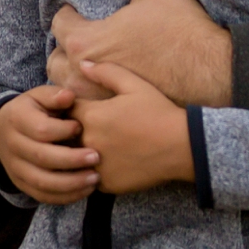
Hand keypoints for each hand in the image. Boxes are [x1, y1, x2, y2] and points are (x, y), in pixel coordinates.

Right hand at [0, 85, 100, 204]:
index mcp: (17, 120)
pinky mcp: (21, 184)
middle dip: (72, 160)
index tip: (81, 127)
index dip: (63, 131)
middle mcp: (13, 146)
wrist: (2, 131)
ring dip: (71, 183)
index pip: (41, 130)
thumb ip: (54, 95)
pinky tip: (85, 189)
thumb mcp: (38, 96)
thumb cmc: (31, 111)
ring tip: (95, 178)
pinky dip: (65, 197)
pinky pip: (43, 196)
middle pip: (42, 158)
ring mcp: (15, 168)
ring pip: (43, 182)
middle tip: (96, 157)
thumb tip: (69, 96)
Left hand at [47, 0, 232, 108]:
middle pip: (55, 60)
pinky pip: (86, 109)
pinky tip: (108, 91)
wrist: (212, 74)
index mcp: (85, 44)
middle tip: (87, 40)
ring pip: (67, 88)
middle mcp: (81, 78)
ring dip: (74, 75)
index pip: (58, 24)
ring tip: (93, 66)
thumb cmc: (182, 29)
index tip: (83, 13)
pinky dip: (91, 99)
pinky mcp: (109, 120)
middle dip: (66, 47)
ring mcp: (94, 103)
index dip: (71, 14)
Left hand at [73, 60, 194, 194]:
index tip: (83, 110)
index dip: (72, 109)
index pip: (65, 111)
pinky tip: (114, 163)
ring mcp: (96, 164)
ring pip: (77, 159)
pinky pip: (91, 177)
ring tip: (103, 147)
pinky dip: (98, 171)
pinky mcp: (106, 183)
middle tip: (96, 130)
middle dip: (74, 132)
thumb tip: (82, 64)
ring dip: (83, 153)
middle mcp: (88, 141)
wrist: (182, 146)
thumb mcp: (134, 84)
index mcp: (91, 115)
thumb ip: (105, 72)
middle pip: (67, 136)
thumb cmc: (159, 112)